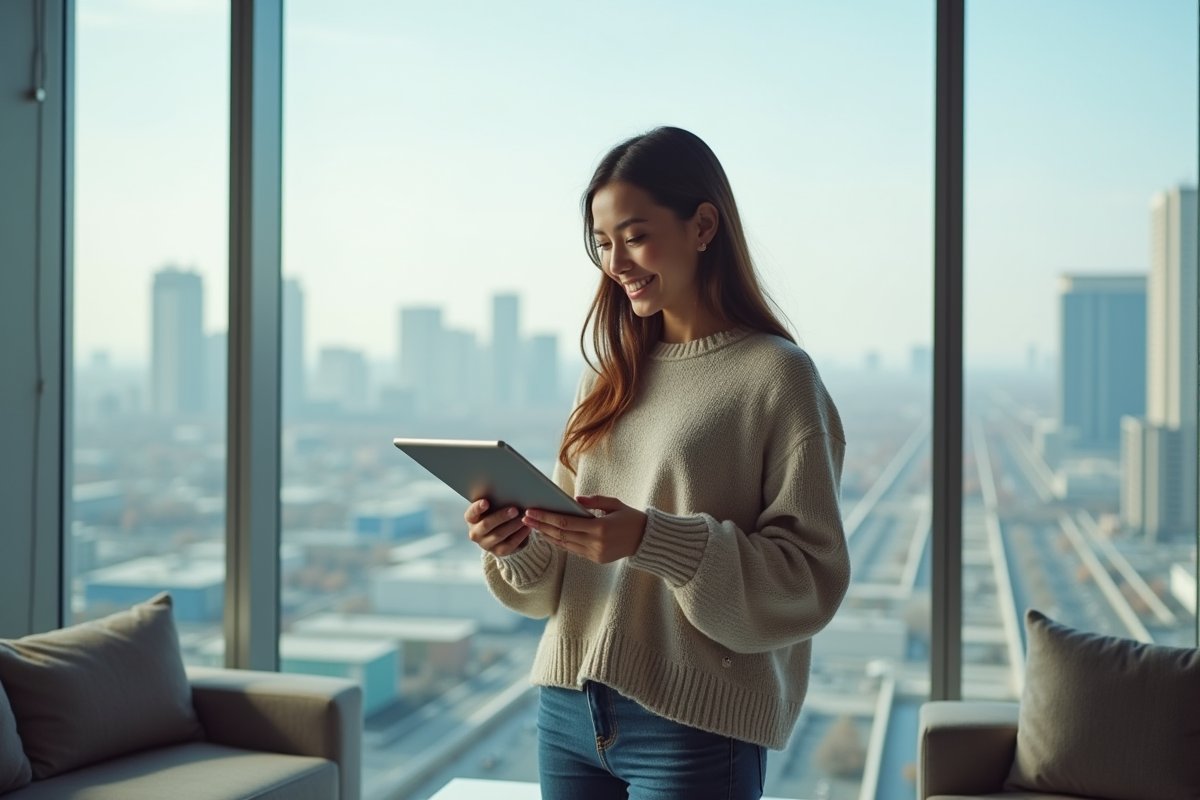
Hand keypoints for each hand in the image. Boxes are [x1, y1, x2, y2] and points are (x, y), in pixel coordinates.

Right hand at [465, 499, 530, 556]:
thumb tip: (508, 491)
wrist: (501, 531)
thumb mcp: (492, 507)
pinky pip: (509, 545)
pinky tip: (526, 528)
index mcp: (471, 519)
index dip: (477, 508)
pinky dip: (519, 536)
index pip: (471, 514)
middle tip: (514, 510)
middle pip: (486, 525)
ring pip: (499, 535)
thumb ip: (495, 501)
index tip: (486, 502)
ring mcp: (486, 544)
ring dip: (512, 526)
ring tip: (523, 519)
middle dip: (501, 517)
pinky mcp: (498, 552)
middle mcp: (475, 533)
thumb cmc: (496, 513)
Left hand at [524, 495, 646, 563]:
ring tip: (533, 526)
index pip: (565, 523)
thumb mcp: (615, 504)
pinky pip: (573, 550)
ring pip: (564, 544)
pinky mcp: (596, 559)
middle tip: (525, 518)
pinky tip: (549, 535)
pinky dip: (559, 542)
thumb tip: (574, 501)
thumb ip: (594, 501)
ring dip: (547, 535)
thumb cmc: (631, 518)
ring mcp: (595, 553)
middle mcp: (595, 543)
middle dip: (541, 526)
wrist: (647, 540)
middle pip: (561, 534)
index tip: (532, 512)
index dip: (546, 518)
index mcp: (600, 527)